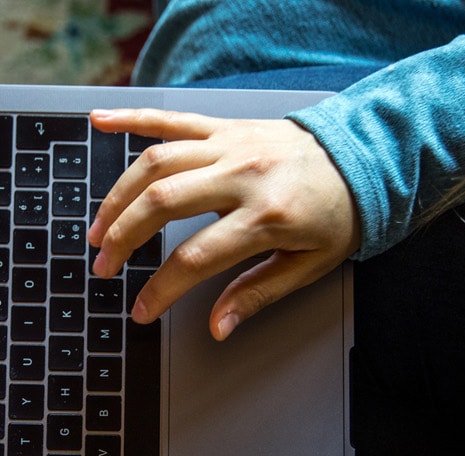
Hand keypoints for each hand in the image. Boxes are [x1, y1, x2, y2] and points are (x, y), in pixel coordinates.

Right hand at [88, 109, 360, 340]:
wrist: (365, 157)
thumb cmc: (338, 215)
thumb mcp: (308, 266)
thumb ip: (257, 294)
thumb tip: (217, 327)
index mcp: (267, 215)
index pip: (196, 257)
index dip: (161, 289)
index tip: (142, 310)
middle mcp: (243, 174)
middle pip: (163, 203)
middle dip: (123, 239)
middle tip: (104, 266)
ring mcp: (230, 145)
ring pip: (156, 164)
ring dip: (118, 197)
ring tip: (99, 229)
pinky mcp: (224, 127)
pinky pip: (172, 120)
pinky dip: (132, 118)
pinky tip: (100, 122)